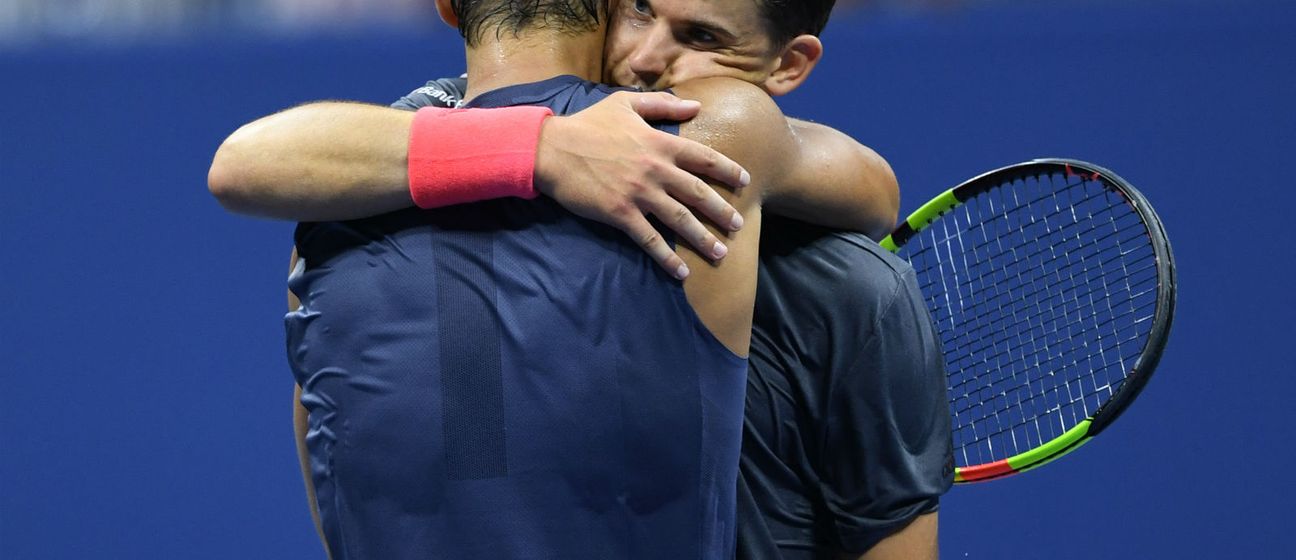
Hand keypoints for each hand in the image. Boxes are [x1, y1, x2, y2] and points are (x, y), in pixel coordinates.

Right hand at [534, 91, 749, 279]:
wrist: (552, 149)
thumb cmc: (588, 125)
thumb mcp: (626, 104)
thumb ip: (663, 105)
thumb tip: (695, 106)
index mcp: (660, 143)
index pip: (704, 158)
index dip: (728, 170)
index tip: (745, 181)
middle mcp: (656, 170)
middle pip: (699, 193)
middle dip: (722, 211)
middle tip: (738, 225)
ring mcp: (639, 193)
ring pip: (680, 219)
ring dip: (703, 238)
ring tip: (720, 253)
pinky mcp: (621, 214)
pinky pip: (650, 240)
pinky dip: (667, 257)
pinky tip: (682, 272)